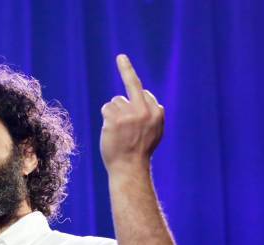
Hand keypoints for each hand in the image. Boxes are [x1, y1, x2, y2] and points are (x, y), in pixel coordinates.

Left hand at [100, 54, 164, 174]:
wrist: (130, 168)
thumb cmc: (139, 153)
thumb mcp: (153, 133)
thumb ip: (150, 115)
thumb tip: (144, 98)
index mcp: (157, 113)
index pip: (145, 93)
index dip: (135, 87)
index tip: (126, 62)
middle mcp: (145, 111)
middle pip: (131, 89)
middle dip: (126, 68)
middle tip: (121, 56)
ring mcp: (130, 114)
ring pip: (116, 102)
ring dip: (113, 114)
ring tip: (118, 132)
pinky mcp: (115, 119)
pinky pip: (106, 109)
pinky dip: (106, 118)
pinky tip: (111, 132)